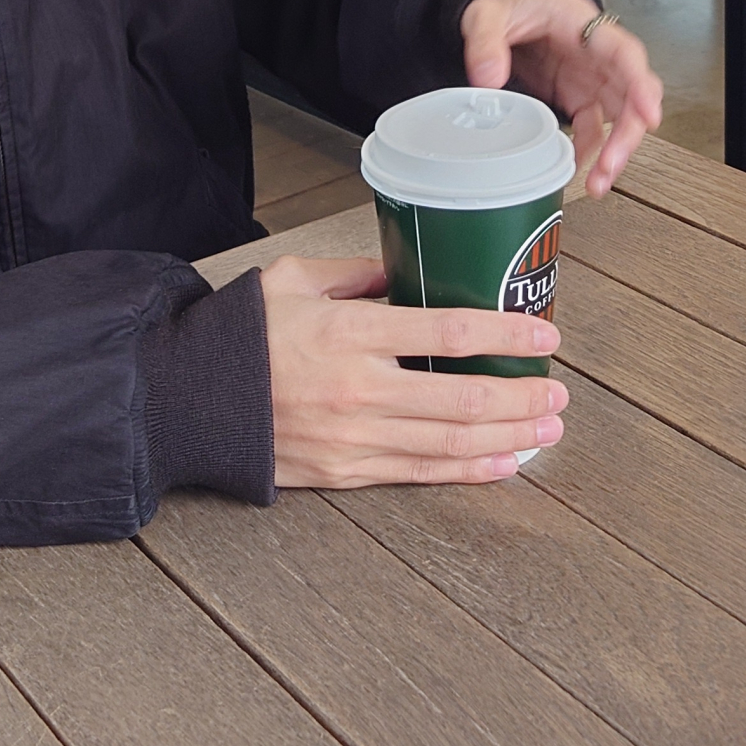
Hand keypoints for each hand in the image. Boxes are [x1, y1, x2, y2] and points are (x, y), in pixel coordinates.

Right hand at [261, 255, 565, 487]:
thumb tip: (403, 271)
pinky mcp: (345, 470)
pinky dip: (469, 471)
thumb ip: (354, 273)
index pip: (448, 331)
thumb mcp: (293, 280)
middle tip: (559, 392)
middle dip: (522, 396)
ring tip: (547, 429)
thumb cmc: (239, 334)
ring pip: (451, 442)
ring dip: (509, 437)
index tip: (545, 333)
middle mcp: (359, 387)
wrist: (186, 398)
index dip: (506, 332)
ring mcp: (354, 436)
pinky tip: (504, 463)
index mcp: (349, 330)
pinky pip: (420, 474)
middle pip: (463, 397)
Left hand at [462, 0, 663, 194]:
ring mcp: (591, 80)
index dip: (640, 83)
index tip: (648, 112)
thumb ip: (487, 40)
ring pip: (619, 118)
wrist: (507, 19)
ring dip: (615, 151)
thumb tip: (488, 77)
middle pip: (631, 94)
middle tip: (612, 162)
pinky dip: (590, 153)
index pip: (624, 52)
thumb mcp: (489, 13)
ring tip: (597, 181)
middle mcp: (598, 55)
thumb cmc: (512, 8)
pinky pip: (593, 130)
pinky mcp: (579, 99)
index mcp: (584, 26)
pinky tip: (579, 172)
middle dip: (628, 132)